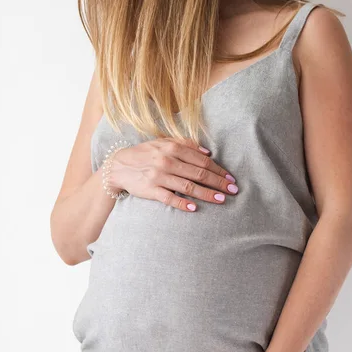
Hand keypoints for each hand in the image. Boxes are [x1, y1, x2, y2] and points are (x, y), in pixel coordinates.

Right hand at [107, 137, 238, 211]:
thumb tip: (208, 152)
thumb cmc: (145, 154)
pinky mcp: (151, 190)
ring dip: (207, 194)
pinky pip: (170, 198)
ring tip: (221, 200)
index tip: (230, 178)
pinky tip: (195, 208)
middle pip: (199, 173)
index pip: (202, 160)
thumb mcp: (163, 143)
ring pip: (189, 186)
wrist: (118, 166)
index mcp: (173, 148)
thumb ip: (185, 144)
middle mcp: (167, 161)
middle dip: (219, 183)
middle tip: (233, 191)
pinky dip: (183, 203)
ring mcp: (159, 176)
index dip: (218, 170)